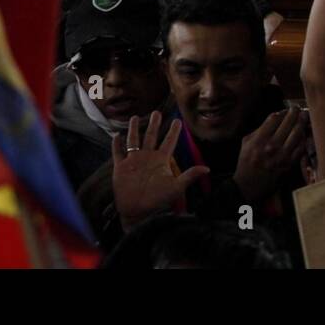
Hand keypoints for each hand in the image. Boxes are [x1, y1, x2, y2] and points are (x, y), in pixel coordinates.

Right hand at [112, 112, 209, 230]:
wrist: (138, 213)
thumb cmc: (158, 201)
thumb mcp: (176, 187)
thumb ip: (190, 175)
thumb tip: (207, 168)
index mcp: (161, 160)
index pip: (168, 141)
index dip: (173, 131)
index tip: (178, 120)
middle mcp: (147, 158)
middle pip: (151, 136)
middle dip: (154, 124)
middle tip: (157, 112)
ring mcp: (134, 162)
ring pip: (134, 141)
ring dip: (134, 129)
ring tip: (135, 117)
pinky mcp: (121, 168)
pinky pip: (118, 153)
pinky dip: (116, 144)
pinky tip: (116, 135)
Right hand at [233, 107, 308, 203]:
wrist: (249, 186)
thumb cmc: (247, 162)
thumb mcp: (246, 143)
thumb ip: (259, 129)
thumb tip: (275, 117)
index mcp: (259, 140)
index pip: (274, 118)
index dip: (282, 111)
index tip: (286, 109)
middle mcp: (271, 146)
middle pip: (288, 123)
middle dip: (295, 112)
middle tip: (298, 108)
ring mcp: (282, 156)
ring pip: (297, 133)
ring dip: (302, 122)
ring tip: (304, 116)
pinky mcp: (289, 164)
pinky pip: (301, 147)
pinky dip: (304, 138)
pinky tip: (304, 132)